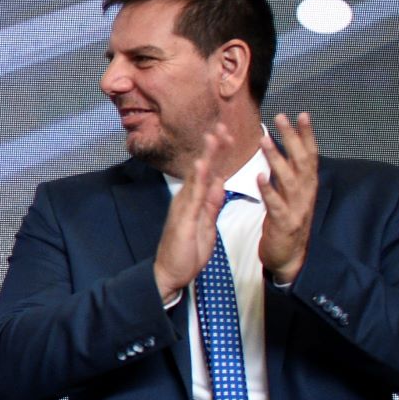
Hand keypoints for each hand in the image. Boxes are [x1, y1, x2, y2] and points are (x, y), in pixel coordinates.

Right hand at [152, 129, 228, 301]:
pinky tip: (203, 165)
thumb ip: (212, 204)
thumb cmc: (187, 252)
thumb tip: (219, 182)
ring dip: (206, 156)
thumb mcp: (206, 225)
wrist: (169, 274)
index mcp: (195, 200)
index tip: (229, 135)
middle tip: (223, 125)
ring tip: (214, 136)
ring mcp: (184, 207)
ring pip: (197, 176)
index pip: (209, 172)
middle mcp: (187, 199)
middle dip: (214, 147)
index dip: (219, 153)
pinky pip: (193, 196)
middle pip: (202, 168)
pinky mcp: (184, 218)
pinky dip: (198, 179)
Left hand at [257, 111, 319, 284]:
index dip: (307, 135)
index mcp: (307, 185)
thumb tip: (289, 148)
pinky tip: (259, 177)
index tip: (302, 114)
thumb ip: (290, 173)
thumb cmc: (287, 222)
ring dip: (276, 159)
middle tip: (281, 117)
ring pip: (289, 180)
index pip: (310, 155)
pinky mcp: (284, 224)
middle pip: (302, 162)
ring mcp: (297, 209)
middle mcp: (306, 194)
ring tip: (264, 141)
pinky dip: (269, 191)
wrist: (290, 258)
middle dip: (292, 139)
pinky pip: (276, 205)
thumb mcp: (292, 195)